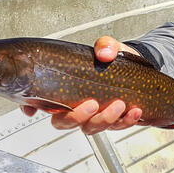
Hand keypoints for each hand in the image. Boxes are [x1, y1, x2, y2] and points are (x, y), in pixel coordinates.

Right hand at [20, 36, 143, 133]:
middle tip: (91, 104)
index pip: (43, 102)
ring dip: (105, 119)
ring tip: (119, 104)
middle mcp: (78, 107)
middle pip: (65, 122)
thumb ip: (105, 45)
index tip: (33, 108)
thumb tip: (103, 52)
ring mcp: (96, 116)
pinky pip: (117, 127)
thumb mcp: (110, 48)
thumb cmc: (116, 62)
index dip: (33, 106)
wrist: (140, 71)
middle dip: (77, 117)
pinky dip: (126, 121)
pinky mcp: (115, 121)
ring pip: (91, 127)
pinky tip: (134, 111)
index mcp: (67, 90)